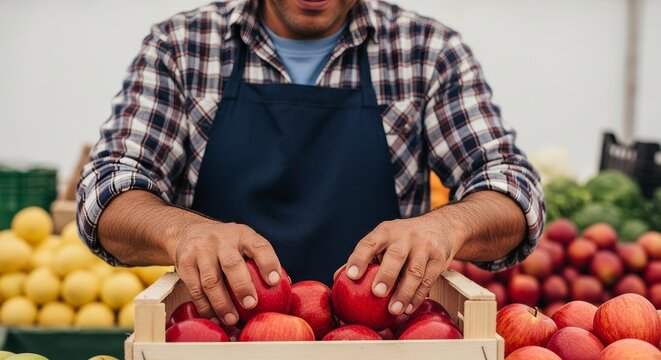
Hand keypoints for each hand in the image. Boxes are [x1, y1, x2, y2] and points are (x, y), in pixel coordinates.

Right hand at [170, 221, 281, 325]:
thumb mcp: (245, 242)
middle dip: (242, 287)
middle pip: (232, 264)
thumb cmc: (228, 244)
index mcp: (243, 235)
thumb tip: (285, 285)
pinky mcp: (185, 264)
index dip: (268, 263)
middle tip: (251, 305)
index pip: (259, 246)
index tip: (274, 281)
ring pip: (211, 281)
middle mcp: (221, 240)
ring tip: (232, 320)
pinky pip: (195, 290)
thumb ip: (261, 260)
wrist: (190, 231)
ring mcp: (201, 251)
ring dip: (222, 304)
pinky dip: (205, 307)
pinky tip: (215, 318)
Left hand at [345, 215, 464, 315]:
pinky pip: (428, 280)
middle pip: (395, 255)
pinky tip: (409, 308)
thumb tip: (338, 277)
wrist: (440, 227)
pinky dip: (418, 296)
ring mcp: (424, 246)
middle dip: (386, 275)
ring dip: (404, 292)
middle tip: (377, 293)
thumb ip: (364, 258)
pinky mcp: (439, 259)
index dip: (359, 258)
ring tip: (394, 310)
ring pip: (415, 271)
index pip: (369, 243)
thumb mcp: (383, 240)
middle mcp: (405, 236)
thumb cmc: (402, 239)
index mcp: (385, 231)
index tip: (351, 275)